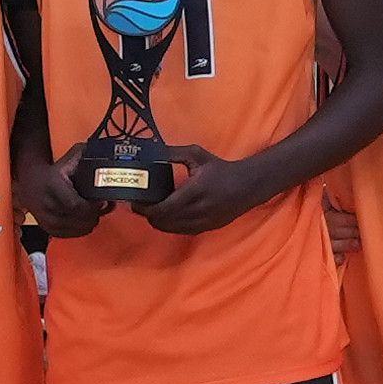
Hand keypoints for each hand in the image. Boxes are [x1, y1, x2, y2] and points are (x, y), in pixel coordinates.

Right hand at [14, 153, 112, 240]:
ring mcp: (45, 218)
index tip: (102, 201)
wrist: (30, 180)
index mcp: (52, 185)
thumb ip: (85, 158)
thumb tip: (104, 157)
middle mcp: (46, 204)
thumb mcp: (68, 159)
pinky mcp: (46, 227)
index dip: (92, 207)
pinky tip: (85, 222)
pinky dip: (80, 230)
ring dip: (88, 223)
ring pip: (74, 229)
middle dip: (94, 215)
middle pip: (77, 219)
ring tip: (95, 213)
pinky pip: (68, 234)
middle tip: (102, 207)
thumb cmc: (52, 171)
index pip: (75, 205)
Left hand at [132, 148, 269, 240]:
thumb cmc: (221, 169)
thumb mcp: (197, 155)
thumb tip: (152, 152)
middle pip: (163, 222)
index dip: (145, 209)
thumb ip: (173, 153)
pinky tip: (167, 216)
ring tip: (151, 211)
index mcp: (194, 192)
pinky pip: (182, 231)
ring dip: (159, 222)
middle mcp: (198, 210)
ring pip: (172, 229)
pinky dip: (171, 226)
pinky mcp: (207, 228)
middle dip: (148, 215)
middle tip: (140, 205)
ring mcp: (203, 222)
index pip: (163, 209)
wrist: (247, 185)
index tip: (135, 202)